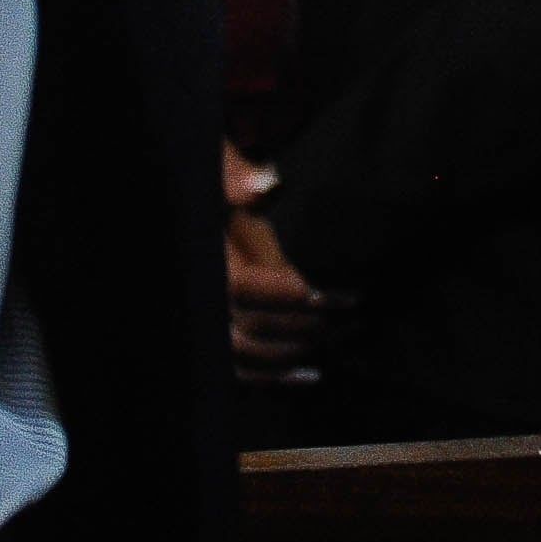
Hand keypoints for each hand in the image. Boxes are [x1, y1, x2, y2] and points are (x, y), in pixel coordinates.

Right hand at [220, 142, 345, 385]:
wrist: (185, 200)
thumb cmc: (210, 180)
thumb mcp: (218, 164)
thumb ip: (238, 175)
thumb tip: (267, 187)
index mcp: (205, 256)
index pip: (244, 289)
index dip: (291, 298)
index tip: (339, 298)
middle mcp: (201, 292)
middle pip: (251, 330)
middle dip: (307, 328)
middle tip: (355, 320)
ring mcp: (203, 318)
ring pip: (244, 356)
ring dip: (295, 353)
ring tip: (341, 338)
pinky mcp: (211, 334)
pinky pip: (236, 370)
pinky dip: (272, 377)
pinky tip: (311, 375)